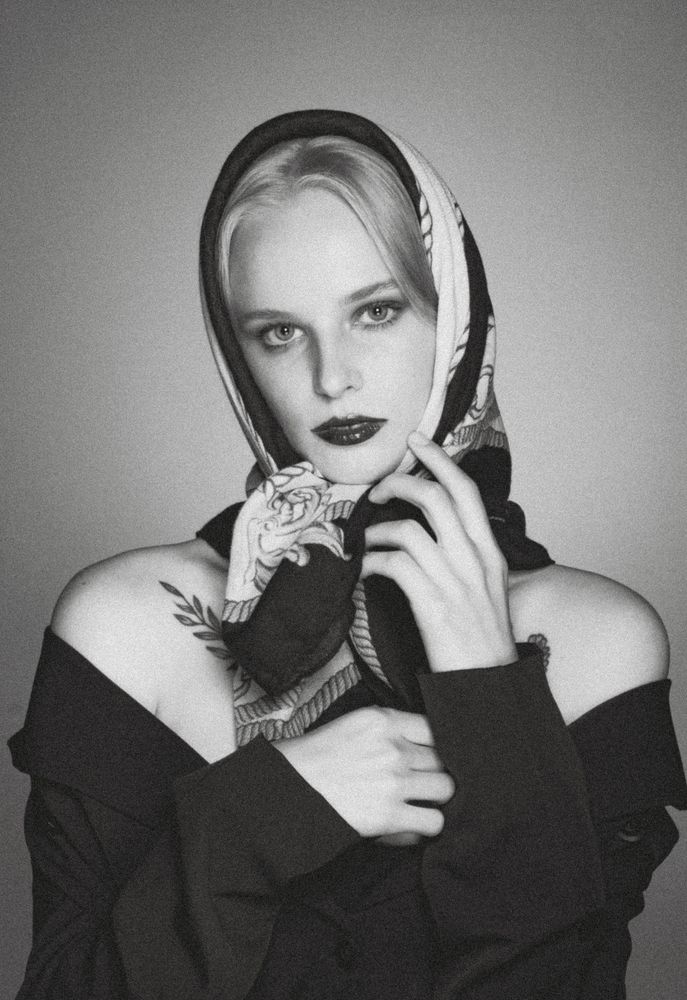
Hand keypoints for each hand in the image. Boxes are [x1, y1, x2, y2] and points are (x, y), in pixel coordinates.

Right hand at [274, 706, 453, 840]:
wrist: (290, 786)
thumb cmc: (320, 756)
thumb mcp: (356, 724)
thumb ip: (391, 727)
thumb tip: (427, 743)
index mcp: (383, 720)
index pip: (435, 728)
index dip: (438, 745)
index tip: (431, 756)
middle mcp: (393, 748)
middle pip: (444, 760)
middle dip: (436, 772)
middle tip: (424, 782)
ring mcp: (393, 782)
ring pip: (445, 789)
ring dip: (436, 799)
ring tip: (421, 802)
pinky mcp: (389, 815)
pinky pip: (433, 823)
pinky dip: (426, 827)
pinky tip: (412, 824)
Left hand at [362, 430, 516, 672]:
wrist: (488, 685)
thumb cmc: (482, 639)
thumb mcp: (488, 589)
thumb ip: (468, 557)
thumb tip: (436, 533)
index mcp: (489, 552)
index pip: (466, 491)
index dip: (439, 460)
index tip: (416, 441)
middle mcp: (474, 560)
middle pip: (435, 497)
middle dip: (399, 482)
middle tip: (376, 489)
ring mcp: (453, 581)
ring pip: (409, 529)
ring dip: (379, 529)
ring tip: (369, 541)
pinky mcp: (431, 604)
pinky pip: (393, 564)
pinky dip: (373, 562)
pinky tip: (368, 571)